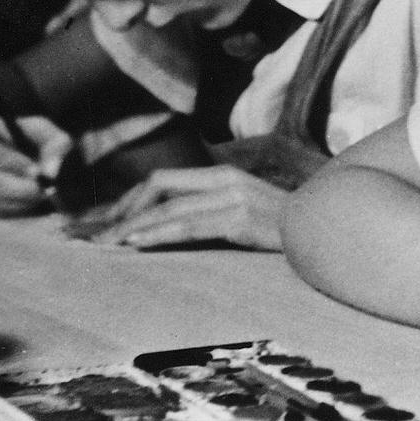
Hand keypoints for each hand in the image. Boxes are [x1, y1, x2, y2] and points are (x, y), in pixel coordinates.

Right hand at [0, 110, 71, 216]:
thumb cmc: (11, 134)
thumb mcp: (34, 127)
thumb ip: (51, 141)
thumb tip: (52, 171)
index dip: (14, 165)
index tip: (38, 172)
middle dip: (19, 189)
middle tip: (43, 191)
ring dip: (15, 203)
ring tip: (36, 198)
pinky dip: (4, 211)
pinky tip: (19, 204)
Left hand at [72, 165, 286, 249]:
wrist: (327, 233)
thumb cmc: (283, 232)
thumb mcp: (243, 214)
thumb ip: (210, 212)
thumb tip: (166, 230)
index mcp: (222, 175)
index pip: (162, 180)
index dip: (128, 201)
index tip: (103, 224)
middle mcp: (225, 180)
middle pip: (158, 186)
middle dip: (120, 210)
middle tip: (92, 236)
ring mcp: (234, 197)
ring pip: (169, 206)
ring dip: (130, 226)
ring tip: (103, 245)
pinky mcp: (240, 218)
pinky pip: (189, 224)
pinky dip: (158, 233)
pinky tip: (135, 244)